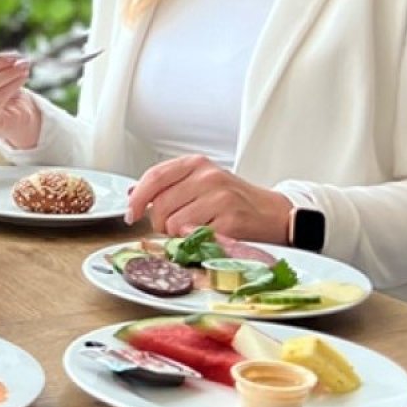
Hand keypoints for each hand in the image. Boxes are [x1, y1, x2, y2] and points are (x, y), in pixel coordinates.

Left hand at [125, 154, 289, 243]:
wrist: (274, 214)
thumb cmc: (234, 200)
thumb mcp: (201, 183)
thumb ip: (169, 186)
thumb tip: (133, 194)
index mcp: (197, 164)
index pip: (154, 177)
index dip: (138, 198)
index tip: (132, 213)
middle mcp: (208, 177)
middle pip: (161, 205)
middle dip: (160, 223)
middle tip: (174, 227)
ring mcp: (221, 198)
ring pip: (174, 224)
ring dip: (178, 235)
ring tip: (195, 230)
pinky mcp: (231, 221)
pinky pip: (195, 237)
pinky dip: (196, 242)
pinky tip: (209, 235)